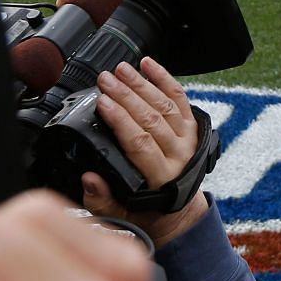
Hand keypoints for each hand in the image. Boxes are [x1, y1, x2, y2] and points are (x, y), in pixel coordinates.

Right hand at [83, 57, 208, 247]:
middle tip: (105, 79)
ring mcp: (188, 139)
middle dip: (126, 95)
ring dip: (142, 84)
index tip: (102, 102)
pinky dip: (165, 78)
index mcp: (160, 178)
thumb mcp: (121, 215)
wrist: (178, 213)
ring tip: (121, 70)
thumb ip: (101, 200)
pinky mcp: (192, 127)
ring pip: (165, 104)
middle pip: (151, 118)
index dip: (120, 120)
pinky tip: (148, 64)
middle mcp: (178, 155)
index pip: (139, 142)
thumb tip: (89, 178)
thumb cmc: (147, 212)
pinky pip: (180, 98)